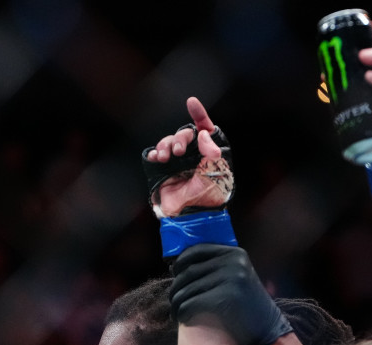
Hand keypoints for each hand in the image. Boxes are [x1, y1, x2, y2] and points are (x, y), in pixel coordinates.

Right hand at [142, 97, 233, 216]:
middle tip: (179, 151)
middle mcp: (193, 154)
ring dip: (166, 145)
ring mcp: (177, 162)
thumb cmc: (210, 195)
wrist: (192, 214)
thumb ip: (210, 150)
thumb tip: (202, 133)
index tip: (191, 103)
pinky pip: (156, 154)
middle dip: (180, 137)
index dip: (199, 114)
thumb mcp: (217, 171)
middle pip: (184, 133)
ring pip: (168, 142)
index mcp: (209, 152)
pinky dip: (154, 153)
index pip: (205, 128)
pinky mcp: (163, 171)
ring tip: (165, 157)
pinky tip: (156, 158)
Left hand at [169, 244, 290, 344]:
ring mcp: (232, 278)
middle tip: (173, 301)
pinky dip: (183, 313)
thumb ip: (215, 267)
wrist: (267, 329)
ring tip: (176, 312)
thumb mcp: (235, 277)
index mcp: (234, 253)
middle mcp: (234, 262)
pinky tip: (184, 318)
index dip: (180, 263)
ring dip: (177, 303)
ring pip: (188, 289)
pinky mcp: (227, 297)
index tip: (174, 275)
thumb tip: (175, 265)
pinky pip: (192, 303)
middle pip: (189, 272)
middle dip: (176, 288)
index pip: (196, 251)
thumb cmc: (245, 306)